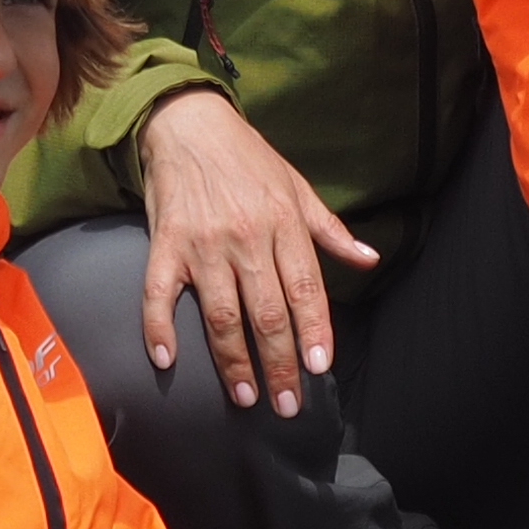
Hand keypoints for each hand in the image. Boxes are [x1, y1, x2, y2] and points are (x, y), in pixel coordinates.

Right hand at [136, 89, 377, 417]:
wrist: (188, 123)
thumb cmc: (249, 160)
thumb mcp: (298, 188)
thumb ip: (331, 232)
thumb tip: (369, 260)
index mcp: (284, 224)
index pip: (305, 289)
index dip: (314, 331)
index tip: (318, 367)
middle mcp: (247, 238)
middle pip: (267, 313)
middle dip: (280, 364)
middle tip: (286, 405)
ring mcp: (203, 244)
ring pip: (221, 315)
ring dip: (233, 361)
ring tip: (245, 396)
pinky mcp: (165, 245)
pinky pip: (159, 295)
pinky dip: (160, 329)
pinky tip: (167, 361)